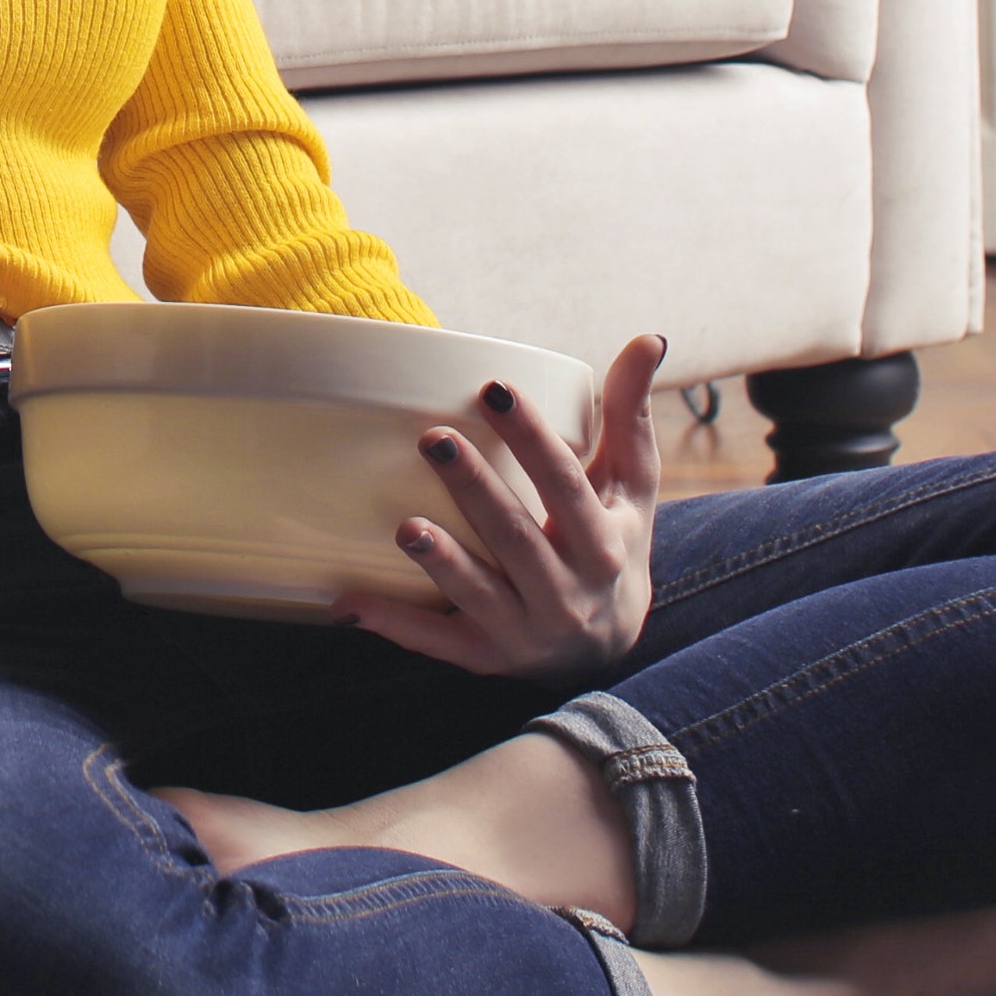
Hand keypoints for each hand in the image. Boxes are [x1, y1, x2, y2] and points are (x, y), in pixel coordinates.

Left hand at [338, 332, 670, 678]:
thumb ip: (631, 413)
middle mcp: (568, 594)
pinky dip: (394, 626)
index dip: (532, 439)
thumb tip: (647, 337)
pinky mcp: (488, 658)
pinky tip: (347, 603)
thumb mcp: (631, 485)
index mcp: (603, 543)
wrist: (612, 649)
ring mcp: (525, 632)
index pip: (565, 485)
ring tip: (404, 525)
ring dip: (442, 563)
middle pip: (516, 537)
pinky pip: (438, 644)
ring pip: (478, 596)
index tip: (494, 389)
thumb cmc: (614, 543)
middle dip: (475, 489)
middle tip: (431, 438)